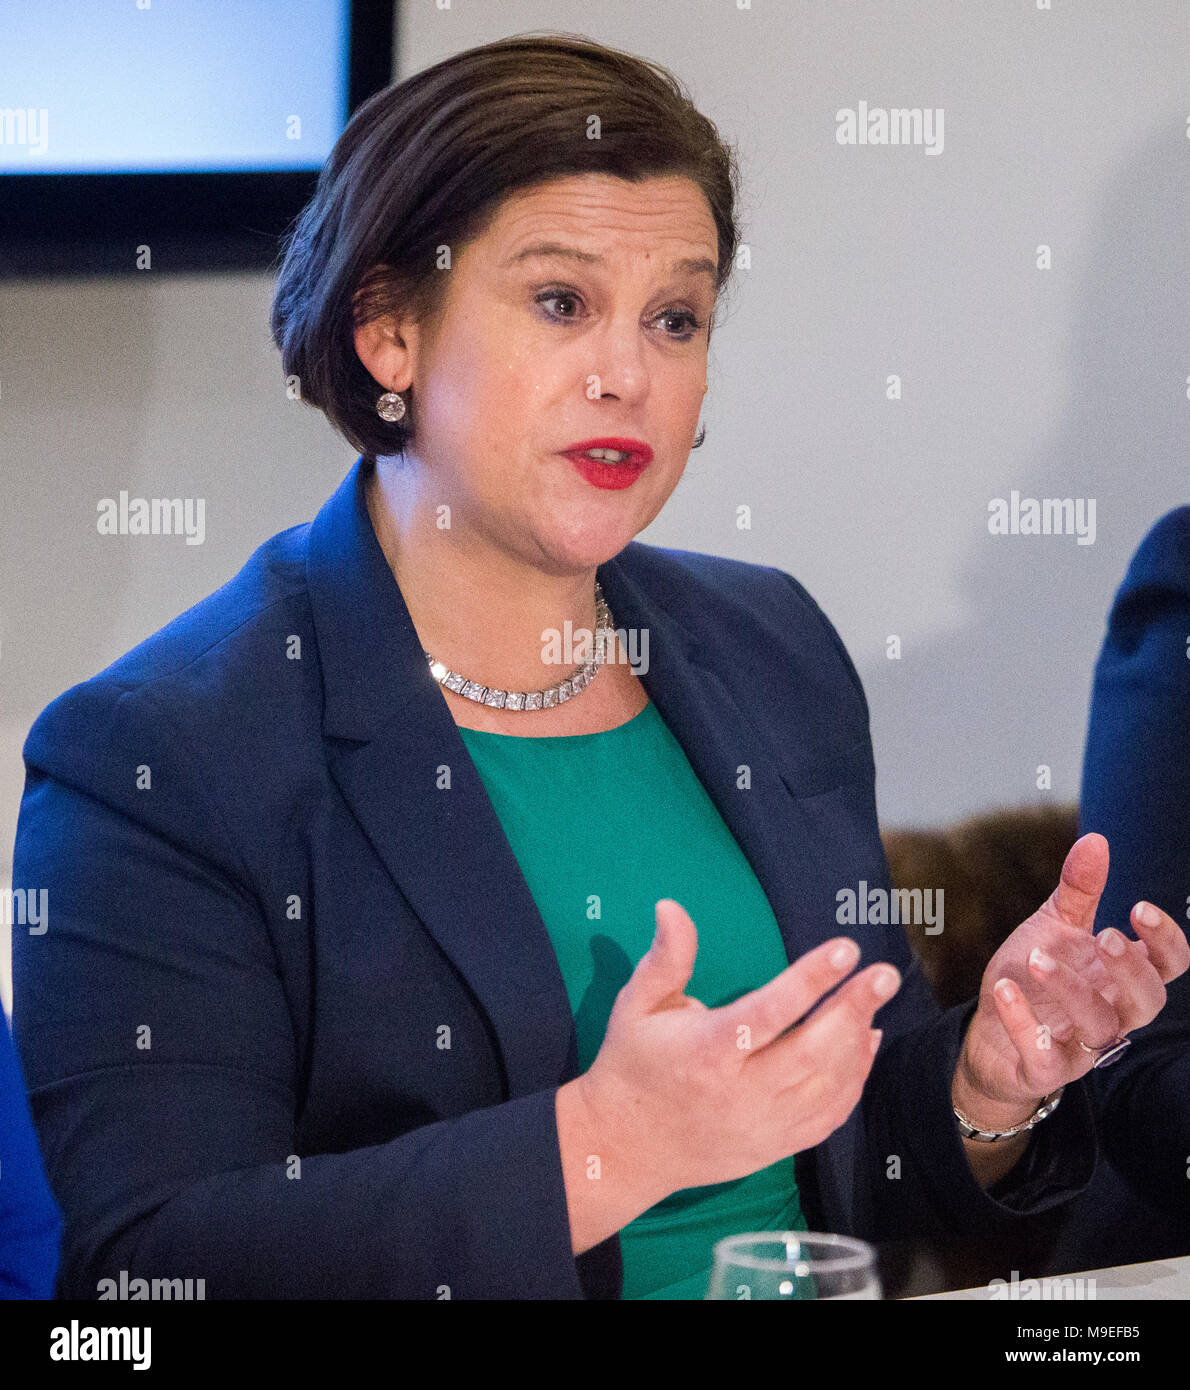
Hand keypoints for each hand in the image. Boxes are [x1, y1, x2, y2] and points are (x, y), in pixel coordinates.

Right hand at [577, 898, 901, 1194]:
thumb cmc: (633, 1063)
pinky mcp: (775, 1147)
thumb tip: (671, 906)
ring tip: (876, 998)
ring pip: (827, 1086)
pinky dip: (854, 1080)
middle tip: (884, 973)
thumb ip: (666, 958)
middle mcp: (738, 1093)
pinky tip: (865, 1044)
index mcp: (704, 1052)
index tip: (845, 950)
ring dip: (858, 1041)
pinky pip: (828, 1116)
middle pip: (811, 1052)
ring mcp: (761, 1126)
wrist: (627, 1147)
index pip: (766, 1013)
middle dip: (852, 1008)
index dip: (809, 980)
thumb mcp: (637, 1005)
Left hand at [954, 833, 1189, 1127]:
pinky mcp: (1044, 1069)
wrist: (988, 1034)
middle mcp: (1110, 1012)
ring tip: (1036, 957)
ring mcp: (1081, 1046)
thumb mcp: (1053, 927)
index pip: (1168, 966)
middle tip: (1105, 936)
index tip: (1139, 908)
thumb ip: (1078, 890)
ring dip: (1071, 990)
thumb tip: (1095, 839)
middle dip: (1132, 970)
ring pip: (1100, 1028)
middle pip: (1148, 1002)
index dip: (1166, 941)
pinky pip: (1045, 1059)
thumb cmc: (1032, 976)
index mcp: (1118, 976)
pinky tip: (1004, 991)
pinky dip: (1025, 1025)